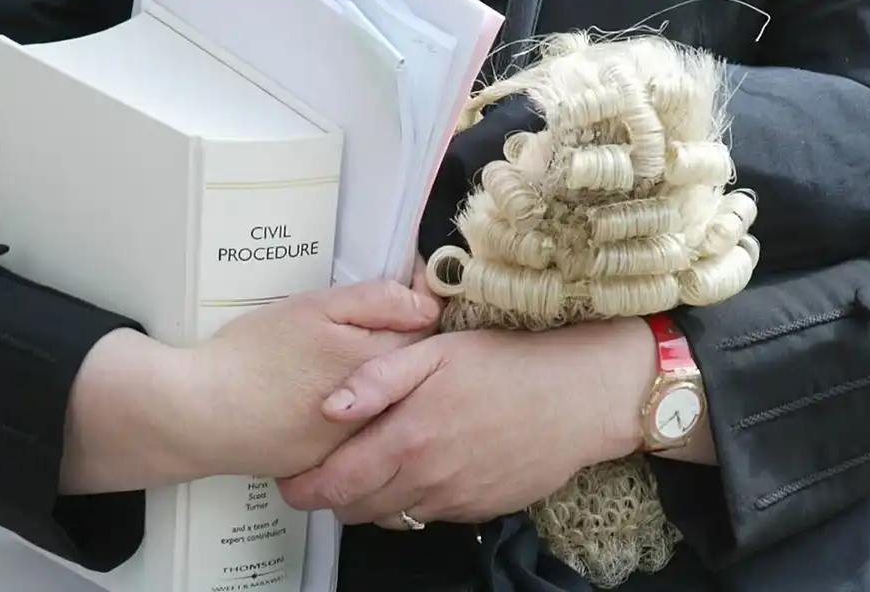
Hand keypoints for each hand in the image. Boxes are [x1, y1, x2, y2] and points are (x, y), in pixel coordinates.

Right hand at [61, 263, 441, 493]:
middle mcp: (379, 410)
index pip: (425, 329)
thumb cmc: (253, 354)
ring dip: (377, 382)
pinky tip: (315, 399)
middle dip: (396, 344)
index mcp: (379, 363)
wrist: (201, 413)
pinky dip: (350, 413)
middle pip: (411, 370)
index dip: (412, 307)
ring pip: (387, 403)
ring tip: (333, 365)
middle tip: (358, 329)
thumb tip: (425, 303)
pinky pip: (358, 433)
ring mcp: (358, 442)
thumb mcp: (314, 307)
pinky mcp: (333, 464)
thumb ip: (377, 300)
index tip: (395, 297)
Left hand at [277, 318, 658, 527]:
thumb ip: (377, 379)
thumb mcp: (437, 353)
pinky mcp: (480, 509)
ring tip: (377, 466)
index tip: (290, 481)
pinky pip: (432, 515)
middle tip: (328, 471)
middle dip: (334, 496)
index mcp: (408, 440)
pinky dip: (416, 499)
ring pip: (393, 516)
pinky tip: (425, 467)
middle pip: (357, 509)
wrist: (579, 397)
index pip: (335, 484)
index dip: (303, 489)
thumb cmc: (506, 364)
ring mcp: (455, 501)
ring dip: (374, 499)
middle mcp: (427, 481)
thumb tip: (328, 407)